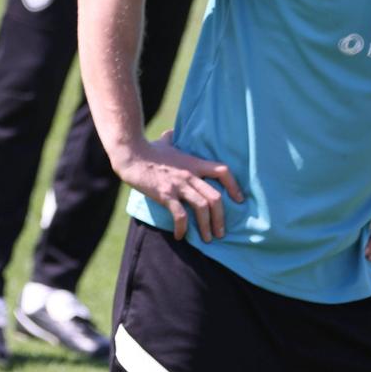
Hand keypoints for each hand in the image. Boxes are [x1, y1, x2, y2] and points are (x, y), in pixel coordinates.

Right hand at [114, 131, 243, 242]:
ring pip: (202, 208)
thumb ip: (172, 139)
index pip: (223, 171)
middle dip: (221, 218)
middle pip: (215, 197)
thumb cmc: (147, 149)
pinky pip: (180, 215)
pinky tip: (180, 236)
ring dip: (206, 226)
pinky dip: (182, 228)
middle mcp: (190, 174)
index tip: (239, 200)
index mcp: (194, 163)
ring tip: (207, 239)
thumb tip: (171, 132)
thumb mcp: (165, 142)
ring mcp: (178, 185)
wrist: (130, 153)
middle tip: (221, 232)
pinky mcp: (165, 194)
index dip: (234, 186)